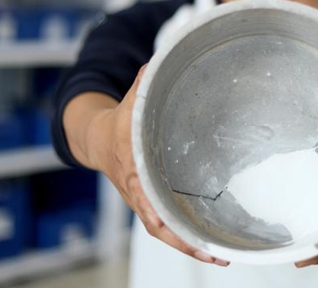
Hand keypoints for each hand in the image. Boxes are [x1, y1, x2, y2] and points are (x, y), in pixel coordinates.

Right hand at [89, 66, 229, 266]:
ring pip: (164, 231)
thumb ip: (148, 83)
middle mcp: (136, 187)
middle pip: (155, 219)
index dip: (150, 200)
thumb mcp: (133, 98)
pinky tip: (213, 250)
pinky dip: (188, 242)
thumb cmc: (121, 119)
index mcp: (130, 161)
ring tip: (219, 256)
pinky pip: (169, 230)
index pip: (139, 184)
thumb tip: (163, 59)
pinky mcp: (152, 206)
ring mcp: (143, 201)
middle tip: (209, 248)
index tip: (162, 213)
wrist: (98, 140)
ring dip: (189, 247)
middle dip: (180, 236)